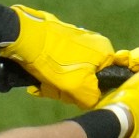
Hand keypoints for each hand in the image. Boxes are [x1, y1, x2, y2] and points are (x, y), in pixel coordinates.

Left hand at [1, 7, 118, 108]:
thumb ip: (93, 97)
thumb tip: (94, 100)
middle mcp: (93, 41)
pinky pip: (59, 62)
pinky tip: (39, 78)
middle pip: (89, 75)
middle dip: (73, 87)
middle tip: (60, 91)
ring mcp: (75, 38)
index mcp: (104, 50)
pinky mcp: (59, 38)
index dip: (99, 88)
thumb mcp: (79, 87)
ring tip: (45, 84)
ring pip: (72, 71)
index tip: (84, 94)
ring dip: (58, 83)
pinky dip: (50, 72)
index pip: (112, 74)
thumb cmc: (57, 63)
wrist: (26, 39)